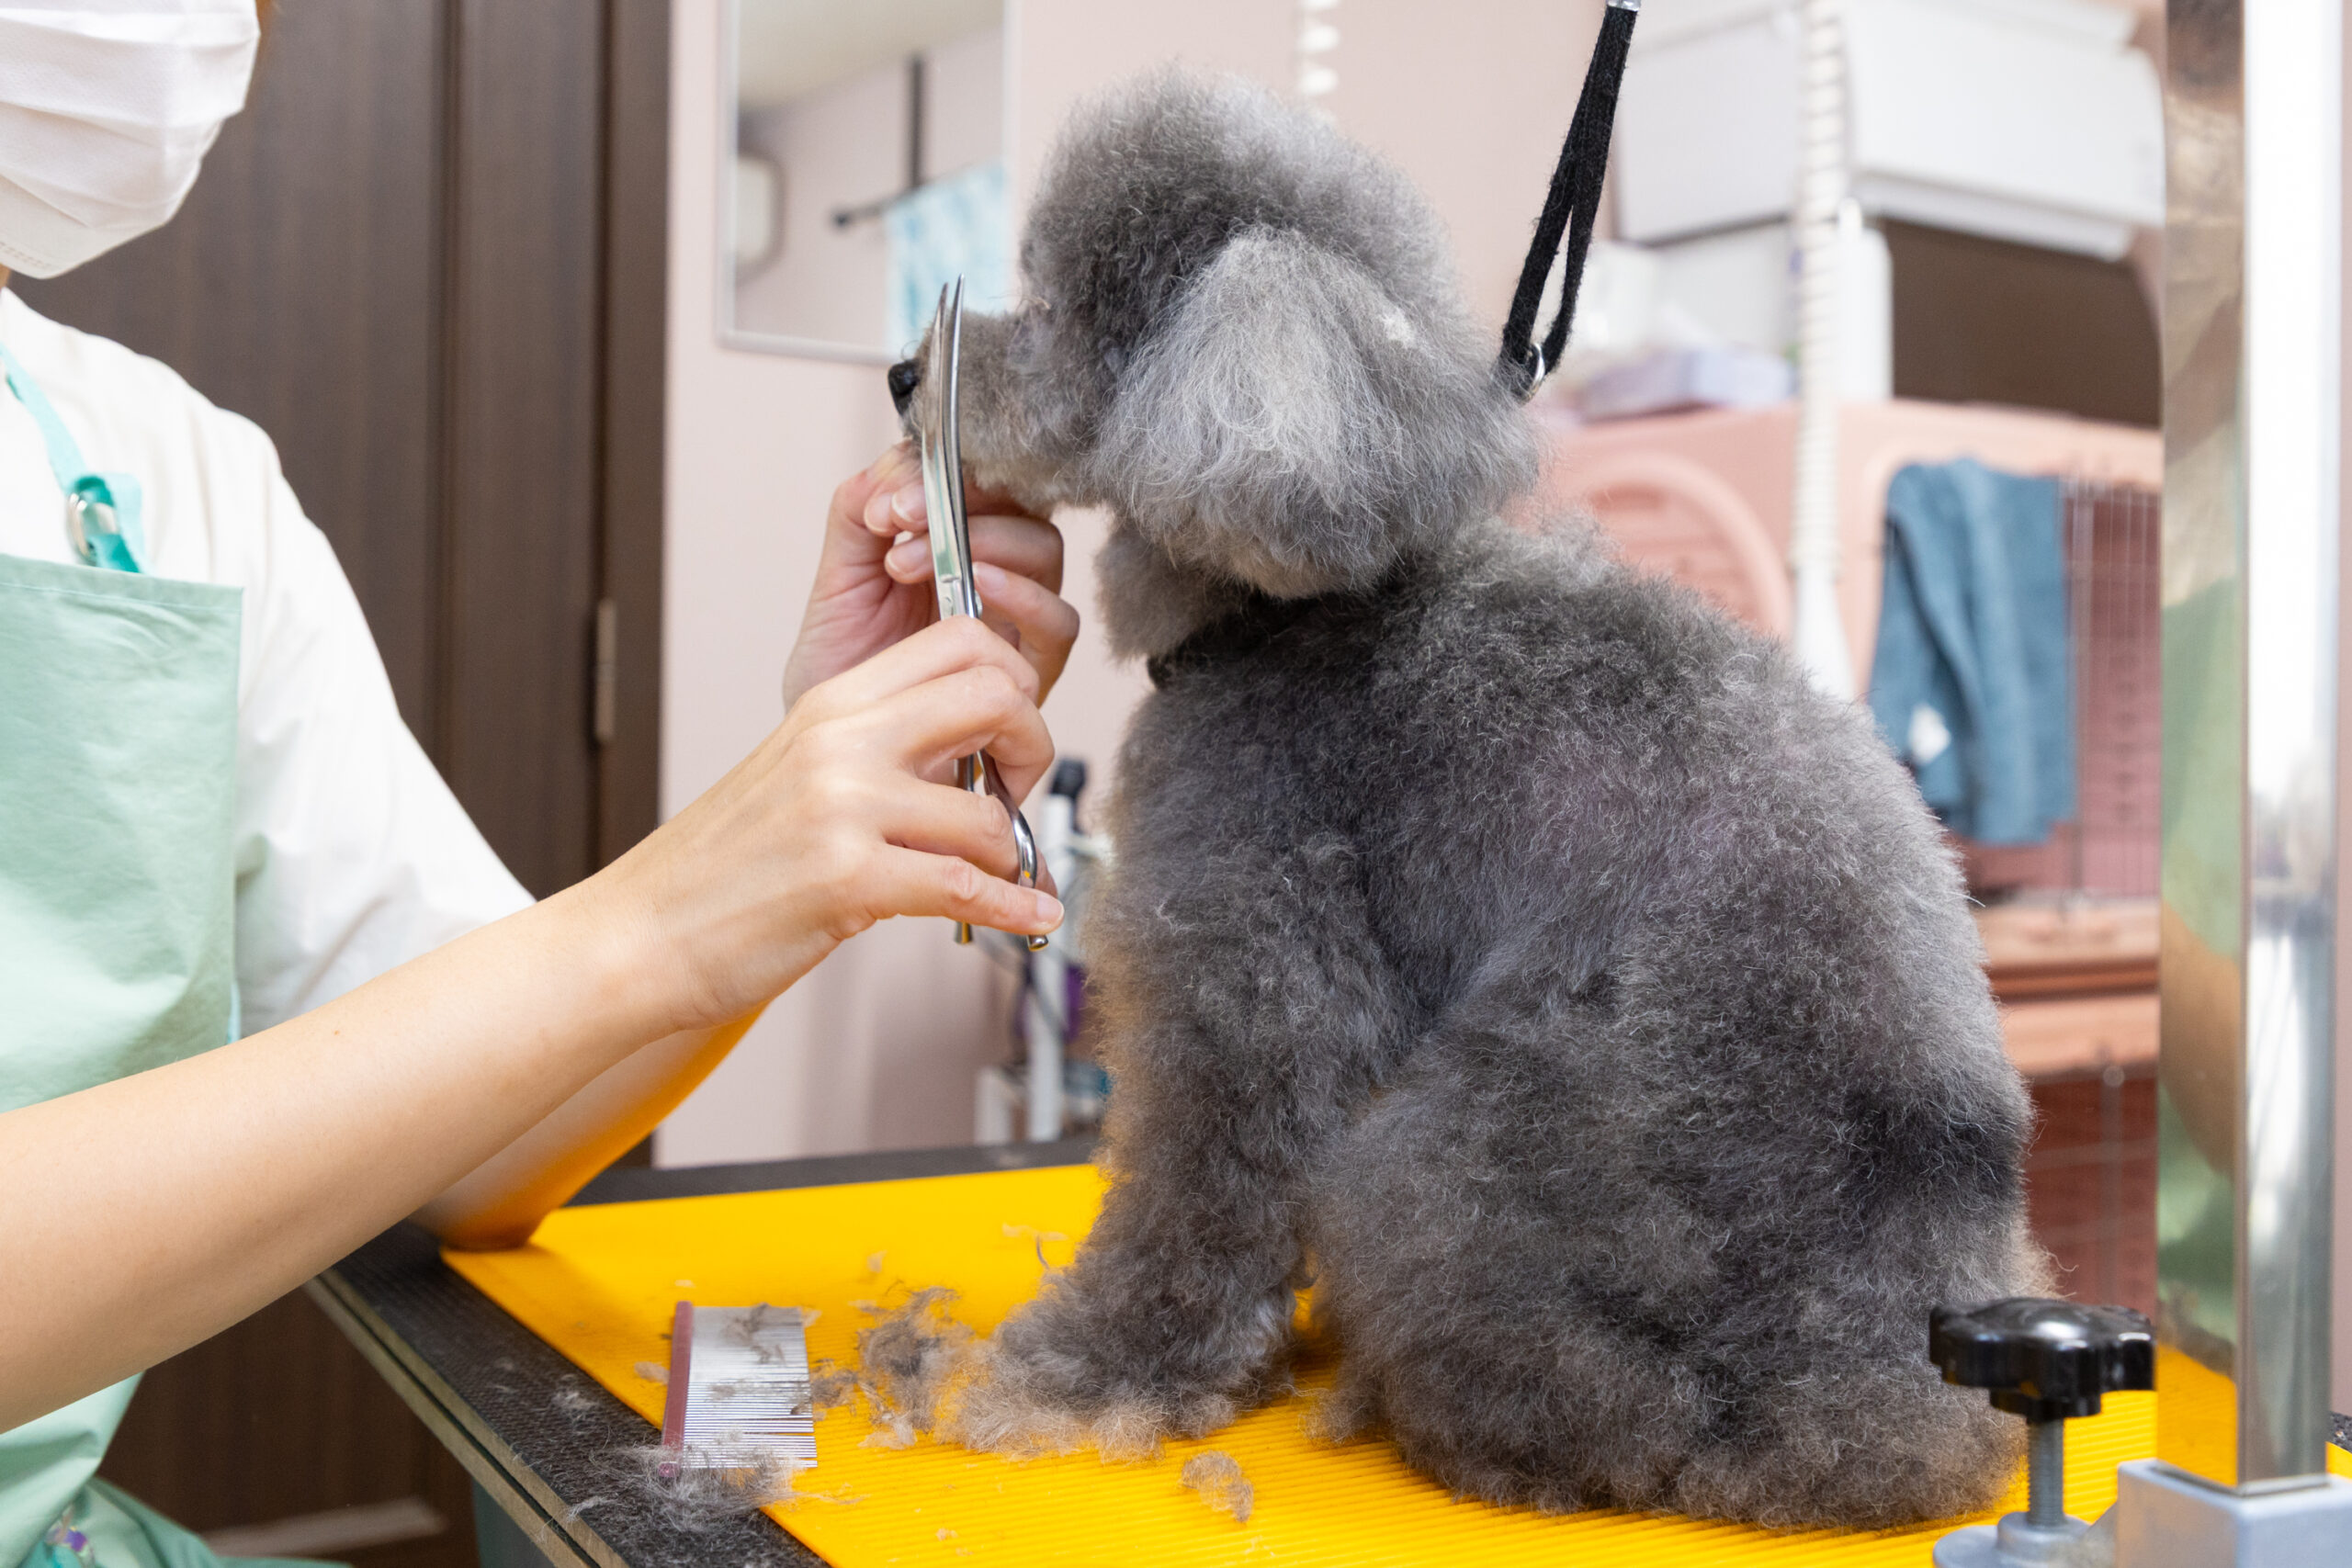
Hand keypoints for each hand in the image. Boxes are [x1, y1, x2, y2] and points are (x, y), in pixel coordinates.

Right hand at [600, 616, 1062, 1035]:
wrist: (639, 932)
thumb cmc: (722, 865)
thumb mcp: (800, 772)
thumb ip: (880, 749)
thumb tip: (978, 758)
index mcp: (831, 703)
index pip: (959, 639)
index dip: (1011, 681)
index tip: (1008, 735)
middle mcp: (840, 741)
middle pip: (993, 696)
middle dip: (1033, 748)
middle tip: (1019, 793)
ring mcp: (843, 808)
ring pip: (988, 814)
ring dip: (1010, 855)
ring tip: (997, 875)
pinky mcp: (848, 881)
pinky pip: (968, 889)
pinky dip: (1013, 910)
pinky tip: (1033, 919)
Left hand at [780, 443, 1079, 708]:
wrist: (841, 756)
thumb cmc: (843, 677)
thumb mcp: (837, 580)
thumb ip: (860, 512)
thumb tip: (893, 469)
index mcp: (953, 545)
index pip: (981, 481)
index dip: (945, 473)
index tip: (890, 500)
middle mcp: (996, 578)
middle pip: (1023, 506)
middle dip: (965, 500)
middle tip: (898, 522)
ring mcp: (1018, 622)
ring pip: (1045, 552)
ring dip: (989, 541)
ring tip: (915, 561)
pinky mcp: (1034, 672)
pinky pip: (1057, 622)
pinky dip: (1022, 595)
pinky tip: (974, 591)